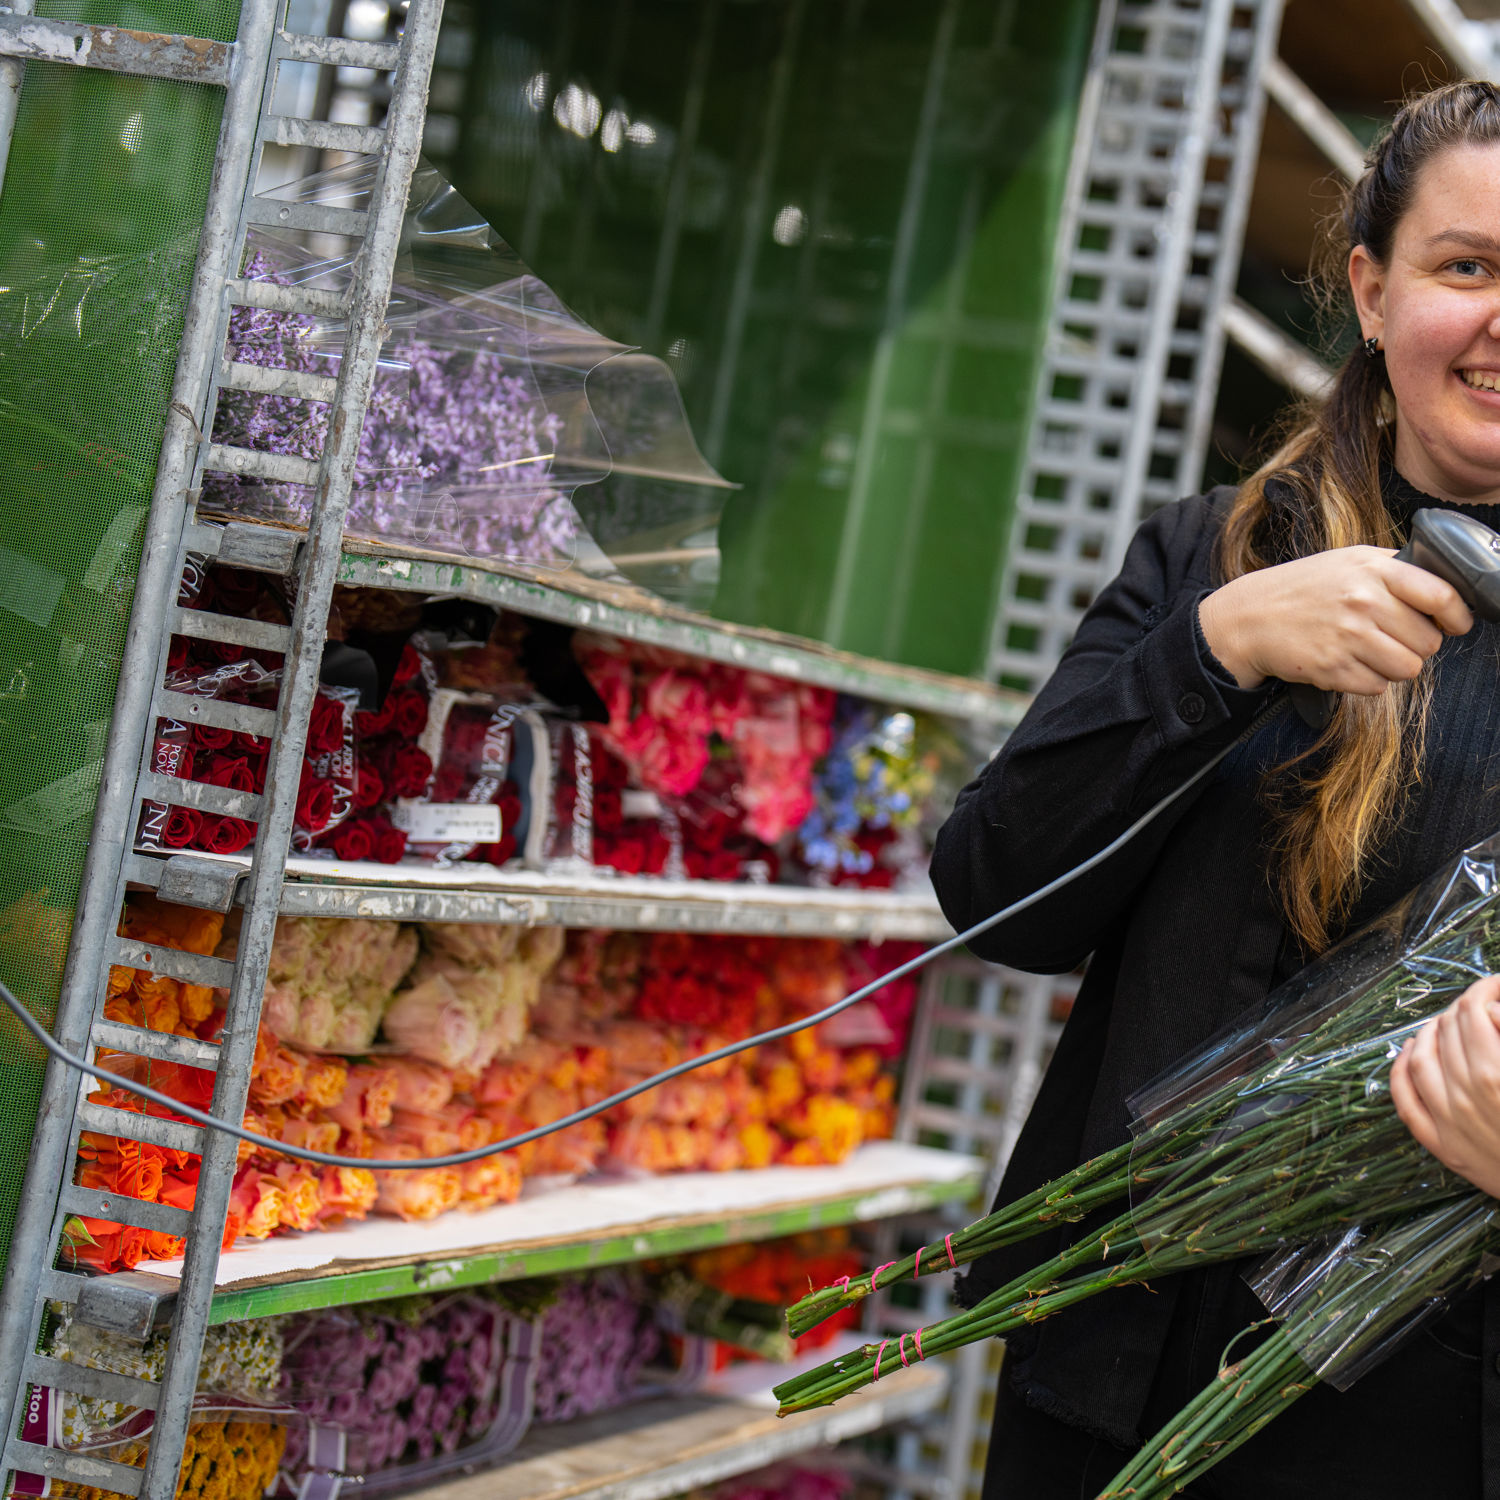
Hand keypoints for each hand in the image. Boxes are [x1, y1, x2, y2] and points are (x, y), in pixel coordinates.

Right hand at [1197, 547, 1472, 692]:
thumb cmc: (1303, 588)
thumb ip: (1395, 569)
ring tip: (1370, 652)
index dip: (1458, 615)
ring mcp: (1347, 637)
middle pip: (1428, 642)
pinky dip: (1367, 680)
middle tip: (1391, 637)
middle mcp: (1363, 602)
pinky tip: (1346, 662)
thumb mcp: (1348, 561)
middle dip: (1416, 645)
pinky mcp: (1332, 669)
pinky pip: (1377, 687)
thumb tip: (1444, 592)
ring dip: (1394, 666)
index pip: (1441, 596)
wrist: (1249, 618)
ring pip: (1408, 669)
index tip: (1456, 623)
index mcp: (1373, 569)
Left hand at [1390, 975, 1499, 1198]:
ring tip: (1443, 1021)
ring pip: (1420, 1060)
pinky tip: (1410, 1053)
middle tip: (1477, 1001)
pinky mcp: (1442, 1147)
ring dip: (1429, 1032)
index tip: (1496, 985)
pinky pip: (1405, 1102)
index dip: (1484, 990)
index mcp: (1495, 1077)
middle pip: (1448, 1032)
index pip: (1473, 1013)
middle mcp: (1464, 1098)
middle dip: (1462, 1008)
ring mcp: (1448, 1124)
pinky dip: (1399, 1072)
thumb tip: (1494, 1010)